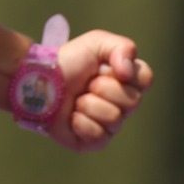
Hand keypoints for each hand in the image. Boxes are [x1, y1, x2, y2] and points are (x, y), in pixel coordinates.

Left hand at [48, 30, 151, 152]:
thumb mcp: (96, 42)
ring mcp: (108, 124)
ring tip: (75, 98)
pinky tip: (70, 115)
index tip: (106, 67)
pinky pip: (99, 136)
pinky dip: (80, 123)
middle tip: (86, 83)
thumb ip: (122, 47)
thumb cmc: (67, 61)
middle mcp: (121, 104)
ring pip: (114, 119)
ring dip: (89, 104)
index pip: (146, 79)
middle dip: (104, 88)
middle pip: (132, 101)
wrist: (37, 79)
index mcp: (125, 81)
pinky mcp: (92, 142)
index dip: (127, 73)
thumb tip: (128, 72)